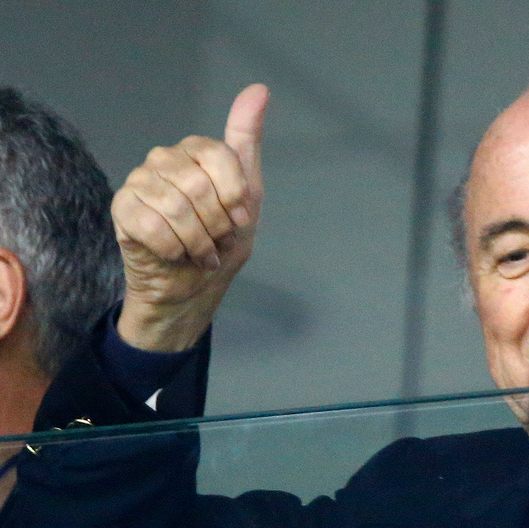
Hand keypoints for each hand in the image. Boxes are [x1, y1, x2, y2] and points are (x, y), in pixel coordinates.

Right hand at [112, 84, 269, 351]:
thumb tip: (258, 89)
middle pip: (199, 184)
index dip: (234, 195)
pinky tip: (176, 254)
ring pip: (176, 207)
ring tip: (200, 252)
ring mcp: (139, 182)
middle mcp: (163, 159)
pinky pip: (151, 225)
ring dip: (197, 241)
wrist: (193, 288)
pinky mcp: (121, 210)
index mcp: (195, 151)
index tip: (239, 220)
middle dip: (217, 224)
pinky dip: (173, 248)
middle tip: (217, 241)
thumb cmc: (221, 241)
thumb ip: (247, 142)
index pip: (220, 156)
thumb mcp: (248, 195)